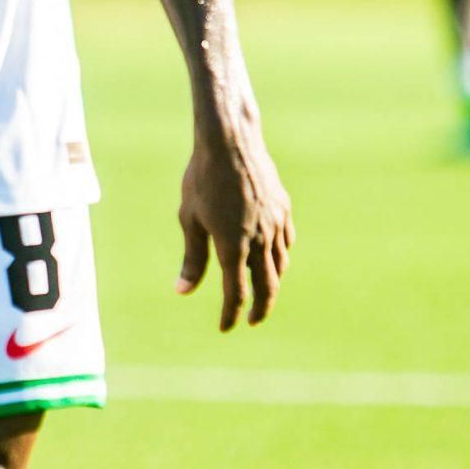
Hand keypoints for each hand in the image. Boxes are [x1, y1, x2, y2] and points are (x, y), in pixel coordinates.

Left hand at [176, 112, 294, 329]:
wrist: (231, 141)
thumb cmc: (202, 179)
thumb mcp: (190, 219)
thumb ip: (192, 257)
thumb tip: (183, 291)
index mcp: (232, 246)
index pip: (236, 293)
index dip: (230, 314)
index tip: (226, 327)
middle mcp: (259, 239)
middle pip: (267, 286)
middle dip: (260, 308)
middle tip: (252, 321)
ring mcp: (276, 223)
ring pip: (280, 265)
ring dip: (272, 285)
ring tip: (263, 294)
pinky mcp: (283, 208)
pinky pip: (286, 242)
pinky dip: (280, 257)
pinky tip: (274, 258)